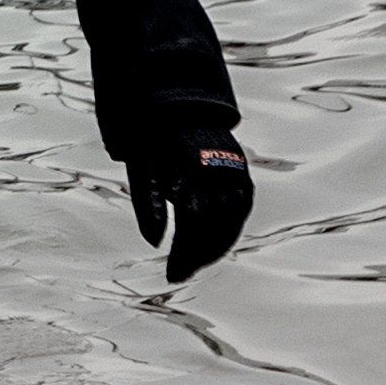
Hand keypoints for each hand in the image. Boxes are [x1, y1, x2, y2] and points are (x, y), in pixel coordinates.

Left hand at [132, 138, 256, 283]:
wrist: (183, 110)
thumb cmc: (157, 141)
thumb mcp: (142, 167)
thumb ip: (148, 204)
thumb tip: (154, 244)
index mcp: (194, 167)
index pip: (194, 219)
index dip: (185, 249)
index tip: (172, 272)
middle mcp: (221, 172)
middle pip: (215, 226)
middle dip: (197, 255)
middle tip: (177, 274)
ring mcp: (236, 176)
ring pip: (232, 223)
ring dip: (213, 250)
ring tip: (190, 267)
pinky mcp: (243, 179)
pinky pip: (239, 215)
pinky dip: (226, 235)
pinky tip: (210, 251)